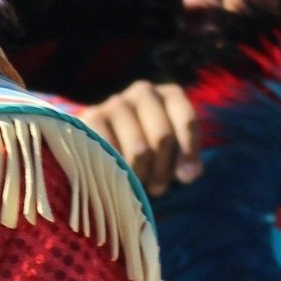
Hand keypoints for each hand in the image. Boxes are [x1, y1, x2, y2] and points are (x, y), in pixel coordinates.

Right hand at [78, 81, 201, 196]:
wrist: (104, 148)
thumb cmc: (151, 155)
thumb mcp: (174, 156)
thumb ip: (186, 164)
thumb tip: (187, 175)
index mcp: (170, 96)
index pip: (187, 121)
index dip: (188, 153)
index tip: (186, 178)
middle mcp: (144, 92)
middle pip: (162, 138)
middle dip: (162, 170)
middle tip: (157, 188)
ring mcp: (117, 102)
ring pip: (139, 149)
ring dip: (140, 175)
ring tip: (137, 185)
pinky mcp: (92, 117)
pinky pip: (112, 153)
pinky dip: (116, 171)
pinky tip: (114, 175)